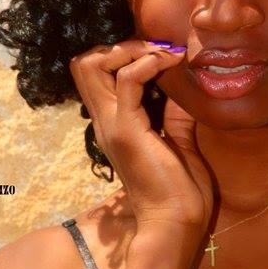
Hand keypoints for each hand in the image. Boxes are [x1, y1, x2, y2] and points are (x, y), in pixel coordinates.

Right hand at [69, 40, 212, 236]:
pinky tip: (169, 65)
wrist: (176, 223)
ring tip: (163, 55)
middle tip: (159, 50)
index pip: (96, 74)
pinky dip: (148, 64)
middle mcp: (105, 121)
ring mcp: (112, 125)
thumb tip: (184, 88)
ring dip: (131, 49)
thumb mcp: (179, 142)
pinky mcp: (128, 130)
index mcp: (114, 123)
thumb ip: (175, 115)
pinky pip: (127, 80)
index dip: (123, 54)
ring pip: (92, 64)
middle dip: (121, 45)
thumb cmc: (179, 192)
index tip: (163, 54)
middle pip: (84, 64)